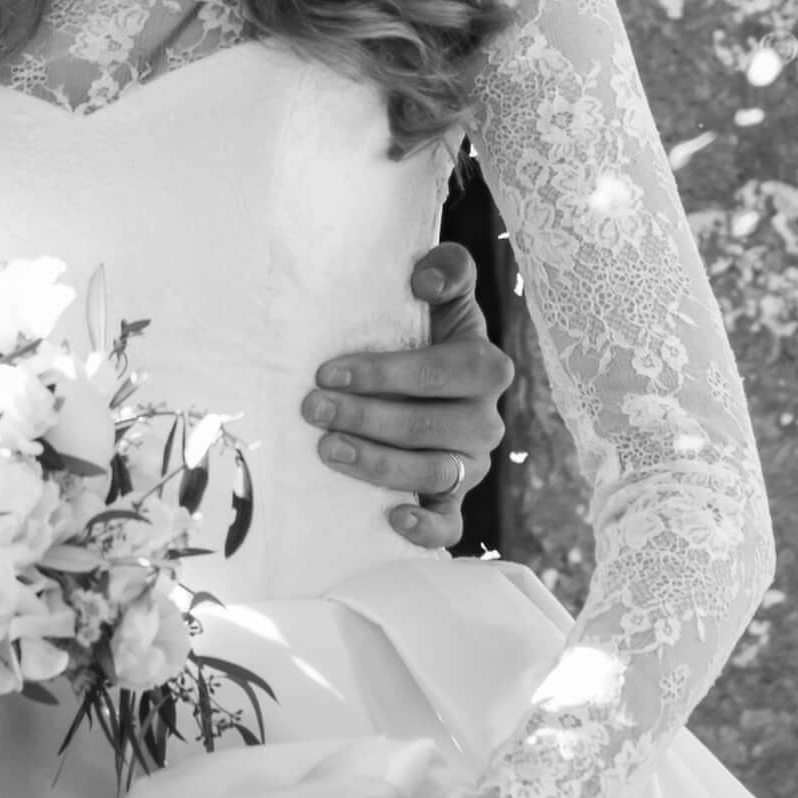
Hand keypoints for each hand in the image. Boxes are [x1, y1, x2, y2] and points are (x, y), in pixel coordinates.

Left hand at [301, 240, 508, 547]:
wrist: (434, 383)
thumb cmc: (429, 334)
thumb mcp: (444, 297)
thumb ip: (447, 270)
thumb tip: (424, 280)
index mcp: (485, 367)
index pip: (437, 372)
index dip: (383, 374)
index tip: (327, 372)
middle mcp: (486, 419)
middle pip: (427, 426)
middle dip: (365, 418)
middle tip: (312, 409)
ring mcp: (473, 463)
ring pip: (433, 472)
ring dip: (377, 464)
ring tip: (327, 450)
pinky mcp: (458, 499)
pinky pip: (451, 523)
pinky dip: (427, 527)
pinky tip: (393, 517)